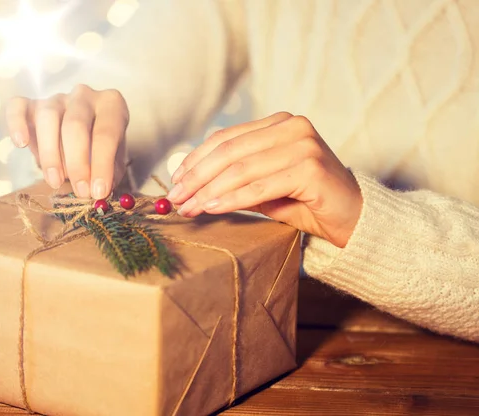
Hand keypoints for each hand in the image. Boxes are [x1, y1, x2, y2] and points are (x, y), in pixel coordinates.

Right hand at [6, 85, 128, 198]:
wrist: (83, 138)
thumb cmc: (102, 150)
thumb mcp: (114, 162)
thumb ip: (109, 173)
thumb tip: (97, 191)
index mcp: (111, 104)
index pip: (106, 133)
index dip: (102, 164)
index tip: (98, 191)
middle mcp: (84, 95)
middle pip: (75, 125)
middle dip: (77, 163)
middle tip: (80, 191)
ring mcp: (57, 98)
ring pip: (48, 118)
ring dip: (50, 153)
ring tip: (55, 181)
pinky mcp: (32, 104)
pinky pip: (19, 107)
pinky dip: (16, 123)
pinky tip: (21, 144)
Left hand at [166, 112, 362, 247]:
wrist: (353, 218)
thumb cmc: (306, 202)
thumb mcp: (264, 187)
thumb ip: (234, 179)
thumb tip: (190, 184)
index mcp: (279, 124)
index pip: (226, 138)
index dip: (196, 159)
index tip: (175, 181)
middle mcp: (292, 127)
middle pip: (229, 151)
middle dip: (197, 177)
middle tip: (176, 199)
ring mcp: (303, 145)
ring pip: (241, 168)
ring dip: (209, 190)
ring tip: (189, 208)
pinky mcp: (310, 168)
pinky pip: (260, 186)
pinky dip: (232, 198)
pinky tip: (212, 208)